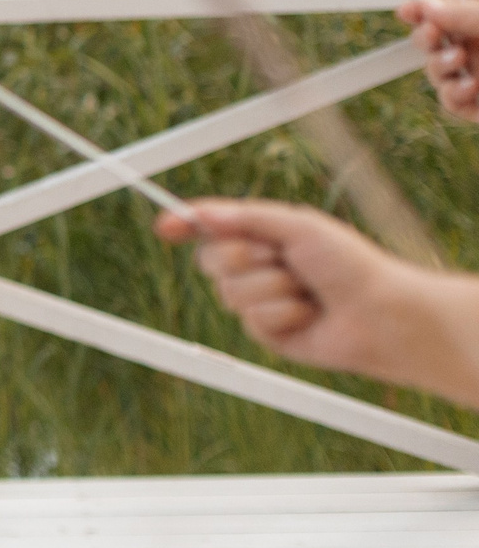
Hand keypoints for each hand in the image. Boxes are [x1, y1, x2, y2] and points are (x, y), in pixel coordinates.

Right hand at [157, 198, 478, 406]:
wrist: (382, 315)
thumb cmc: (350, 264)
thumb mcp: (298, 227)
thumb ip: (246, 218)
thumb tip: (200, 215)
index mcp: (264, 237)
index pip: (212, 228)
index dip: (186, 225)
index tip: (165, 225)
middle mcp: (258, 268)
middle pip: (211, 260)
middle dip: (242, 257)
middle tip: (279, 257)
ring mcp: (261, 301)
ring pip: (231, 292)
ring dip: (272, 288)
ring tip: (307, 291)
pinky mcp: (268, 333)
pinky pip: (252, 320)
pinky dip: (283, 313)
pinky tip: (310, 315)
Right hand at [398, 0, 478, 121]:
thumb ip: (466, 15)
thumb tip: (428, 6)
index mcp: (475, 25)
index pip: (441, 14)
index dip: (420, 11)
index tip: (406, 10)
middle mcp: (474, 50)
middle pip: (430, 42)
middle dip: (423, 38)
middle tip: (432, 33)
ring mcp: (474, 77)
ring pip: (436, 72)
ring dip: (438, 65)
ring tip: (456, 59)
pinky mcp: (478, 106)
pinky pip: (451, 102)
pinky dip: (452, 95)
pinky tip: (468, 86)